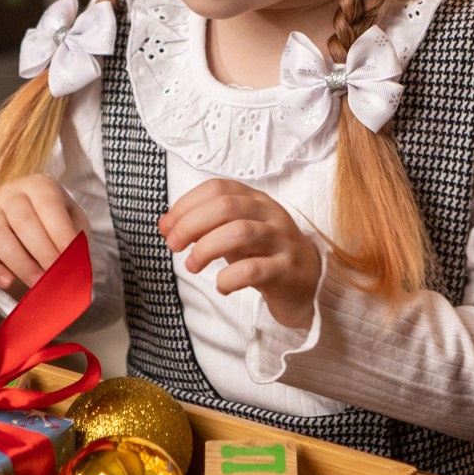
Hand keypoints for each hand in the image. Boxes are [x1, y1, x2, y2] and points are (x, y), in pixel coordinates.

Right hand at [0, 174, 89, 293]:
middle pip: (22, 219)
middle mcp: (11, 193)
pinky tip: (8, 282)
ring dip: (19, 263)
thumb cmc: (57, 227)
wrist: (32, 229)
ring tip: (37, 283)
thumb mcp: (74, 227)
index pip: (48, 203)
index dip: (60, 233)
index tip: (71, 259)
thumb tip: (73, 267)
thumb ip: (75, 244)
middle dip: (42, 252)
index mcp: (39, 185)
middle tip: (55, 276)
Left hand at [159, 179, 321, 328]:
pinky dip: (229, 279)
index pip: (216, 188)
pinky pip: (254, 270)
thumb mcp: (233, 233)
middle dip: (190, 225)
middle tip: (172, 246)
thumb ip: (203, 226)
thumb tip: (165, 224)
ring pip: (240, 232)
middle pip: (226, 206)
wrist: (309, 282)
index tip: (166, 227)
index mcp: (255, 200)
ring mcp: (282, 241)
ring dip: (206, 249)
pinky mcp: (287, 270)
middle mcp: (270, 214)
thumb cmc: (264, 254)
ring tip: (192, 266)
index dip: (185, 205)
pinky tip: (221, 286)